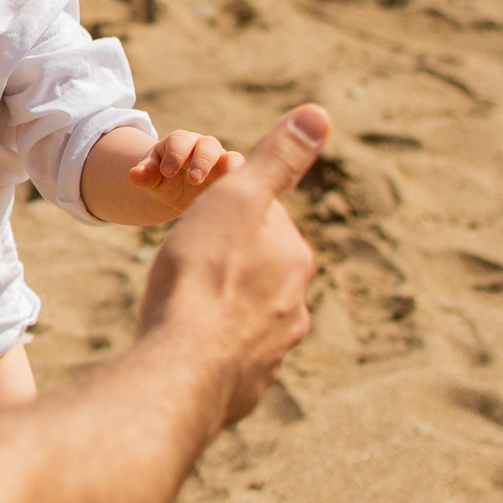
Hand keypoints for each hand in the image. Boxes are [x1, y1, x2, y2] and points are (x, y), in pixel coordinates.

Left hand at [126, 129, 241, 211]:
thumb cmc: (164, 180)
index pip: (179, 141)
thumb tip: (133, 175)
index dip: (174, 154)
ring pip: (232, 158)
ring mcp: (222, 161)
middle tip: (193, 180)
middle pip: (207, 145)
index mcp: (180, 143)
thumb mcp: (152, 178)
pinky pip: (245, 177)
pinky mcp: (235, 177)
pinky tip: (241, 199)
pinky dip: (245, 183)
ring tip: (221, 187)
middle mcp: (204, 147)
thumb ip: (144, 175)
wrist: (179, 191)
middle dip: (201, 161)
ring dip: (229, 170)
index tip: (166, 172)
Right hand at [136, 105, 328, 425]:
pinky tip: (184, 347)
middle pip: (259, 273)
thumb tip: (320, 113)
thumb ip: (278, 159)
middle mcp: (296, 307)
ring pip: (246, 321)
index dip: (229, 214)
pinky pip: (228, 361)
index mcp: (295, 257)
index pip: (266, 223)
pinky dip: (210, 352)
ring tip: (183, 307)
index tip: (200, 219)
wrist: (182, 366)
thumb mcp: (236, 197)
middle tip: (185, 262)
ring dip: (221, 312)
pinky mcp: (246, 389)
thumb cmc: (204, 275)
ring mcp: (272, 352)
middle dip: (229, 266)